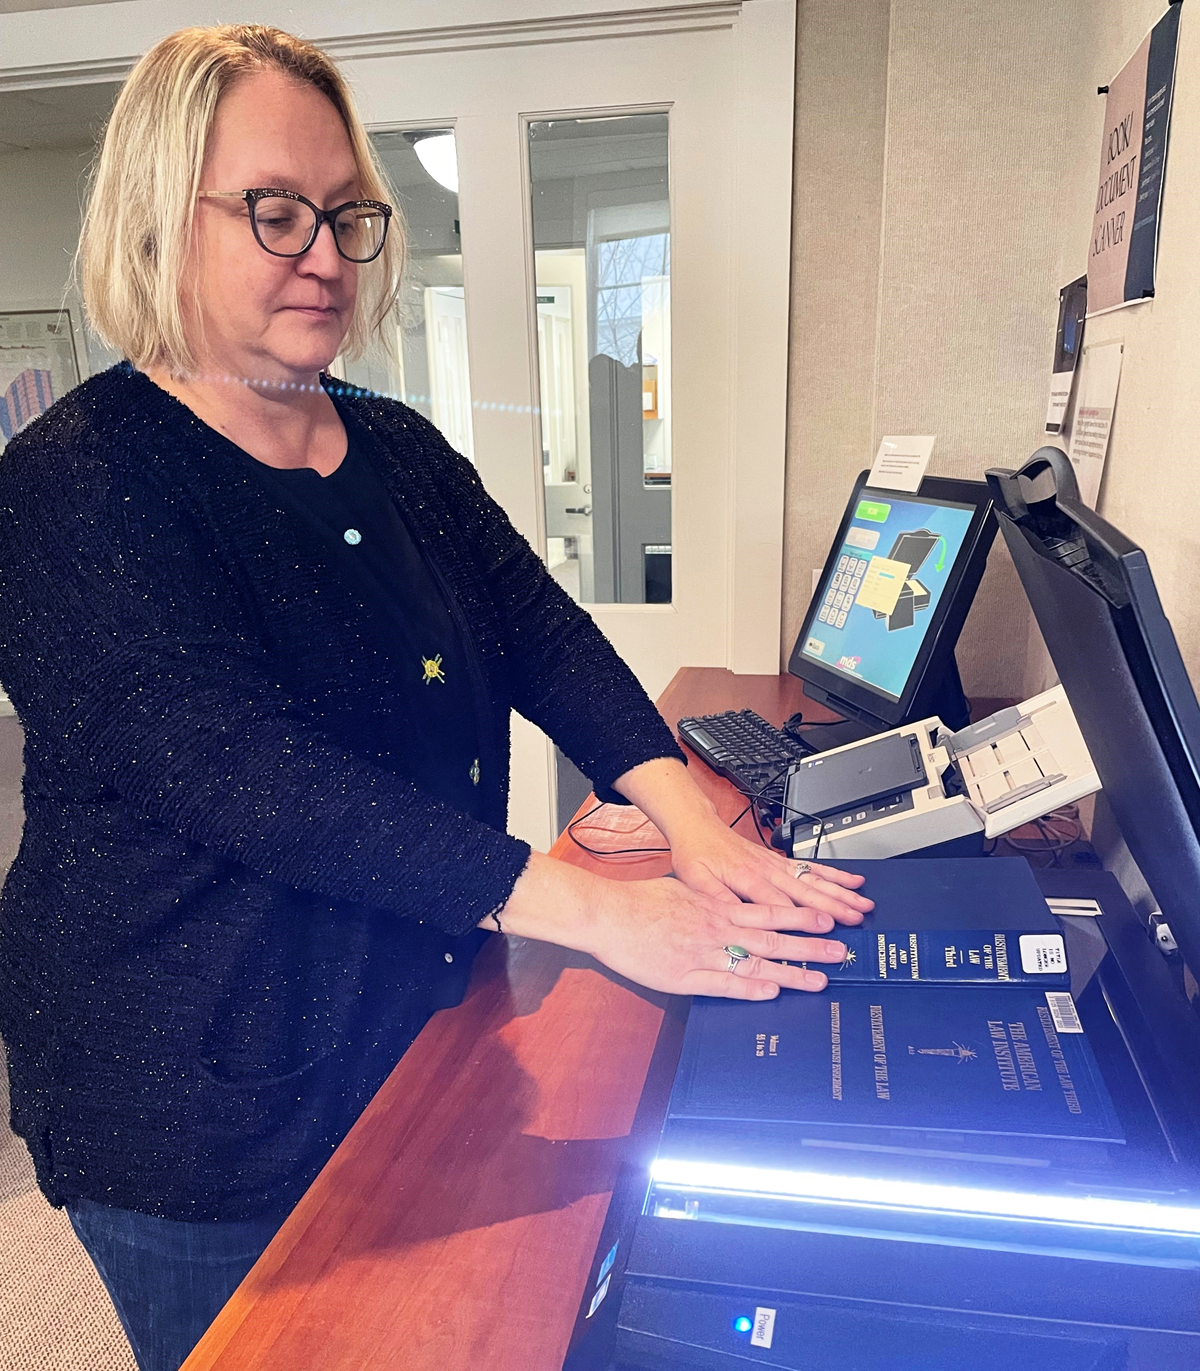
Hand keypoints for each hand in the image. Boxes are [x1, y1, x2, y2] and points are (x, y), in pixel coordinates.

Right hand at [494, 852, 849, 999]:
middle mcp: (717, 927)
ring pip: (756, 961)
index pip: (769, 911)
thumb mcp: (683, 889)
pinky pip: (724, 983)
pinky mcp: (686, 975)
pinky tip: (771, 992)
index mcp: (717, 906)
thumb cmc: (642, 901)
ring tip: (820, 979)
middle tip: (841, 951)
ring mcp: (704, 952)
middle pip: (773, 937)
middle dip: (810, 945)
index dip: (801, 916)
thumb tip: (730, 901)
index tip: (828, 920)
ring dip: (790, 971)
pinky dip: (750, 988)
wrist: (609, 915)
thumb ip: (709, 899)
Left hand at [608, 756, 870, 926]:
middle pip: (805, 891)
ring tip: (863, 904)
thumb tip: (732, 919)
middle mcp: (766, 870)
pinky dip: (834, 874)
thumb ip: (715, 899)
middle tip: (855, 920)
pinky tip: (853, 881)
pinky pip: (811, 867)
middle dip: (832, 906)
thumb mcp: (695, 881)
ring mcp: (777, 864)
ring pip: (814, 879)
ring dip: (840, 892)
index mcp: (745, 878)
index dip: (799, 919)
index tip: (820, 933)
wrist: (698, 827)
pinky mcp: (780, 861)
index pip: (777, 905)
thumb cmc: (696, 856)